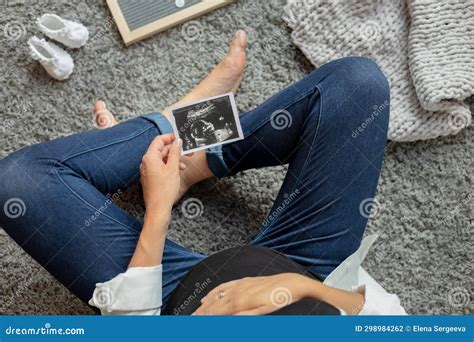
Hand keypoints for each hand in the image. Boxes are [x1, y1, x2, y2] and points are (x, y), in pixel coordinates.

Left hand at [140, 134, 181, 210]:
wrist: (158, 208)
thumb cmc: (165, 190)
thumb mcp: (173, 168)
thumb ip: (175, 152)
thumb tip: (177, 141)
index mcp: (149, 158)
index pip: (159, 140)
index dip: (170, 137)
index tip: (180, 138)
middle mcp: (146, 163)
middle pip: (160, 149)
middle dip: (173, 150)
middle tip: (186, 152)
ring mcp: (147, 170)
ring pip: (161, 159)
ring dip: (172, 159)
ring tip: (183, 166)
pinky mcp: (150, 177)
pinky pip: (159, 167)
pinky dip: (168, 166)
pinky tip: (177, 171)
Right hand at [193, 273, 310, 314]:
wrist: (291, 283)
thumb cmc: (279, 299)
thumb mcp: (264, 312)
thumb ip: (244, 317)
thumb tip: (228, 321)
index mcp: (240, 302)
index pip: (216, 313)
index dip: (203, 319)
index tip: (193, 325)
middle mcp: (237, 292)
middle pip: (213, 305)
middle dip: (200, 314)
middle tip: (188, 322)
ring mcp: (239, 285)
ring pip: (216, 296)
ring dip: (204, 305)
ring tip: (194, 313)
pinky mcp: (243, 281)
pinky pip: (223, 286)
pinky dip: (213, 292)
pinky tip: (206, 297)